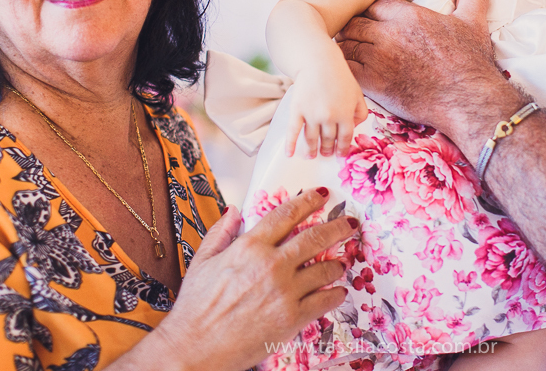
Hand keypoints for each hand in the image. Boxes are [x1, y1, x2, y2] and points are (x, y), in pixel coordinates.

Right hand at [150, 188, 357, 370]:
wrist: (195, 349)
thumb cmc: (195, 309)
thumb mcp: (202, 262)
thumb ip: (221, 233)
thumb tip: (233, 211)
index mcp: (249, 247)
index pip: (286, 214)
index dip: (307, 201)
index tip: (320, 196)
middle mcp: (271, 265)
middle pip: (315, 237)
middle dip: (338, 226)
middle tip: (350, 223)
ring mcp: (284, 292)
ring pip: (325, 269)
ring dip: (337, 264)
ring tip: (341, 263)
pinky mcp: (292, 318)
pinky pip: (325, 300)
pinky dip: (336, 294)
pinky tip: (337, 291)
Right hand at [285, 59, 367, 157]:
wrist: (318, 61)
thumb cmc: (339, 76)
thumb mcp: (357, 93)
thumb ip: (361, 112)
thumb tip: (354, 127)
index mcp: (346, 114)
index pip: (345, 138)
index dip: (343, 149)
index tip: (340, 155)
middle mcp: (330, 117)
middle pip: (328, 140)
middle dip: (327, 149)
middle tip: (326, 153)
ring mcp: (312, 115)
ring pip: (312, 139)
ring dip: (311, 150)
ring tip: (311, 155)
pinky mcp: (297, 110)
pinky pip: (293, 132)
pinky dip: (290, 144)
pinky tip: (289, 154)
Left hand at [338, 0, 525, 151]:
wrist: (468, 100)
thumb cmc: (471, 63)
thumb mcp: (473, 23)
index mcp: (408, 16)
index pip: (373, 3)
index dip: (369, 9)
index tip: (371, 17)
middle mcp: (389, 33)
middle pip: (354, 21)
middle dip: (353, 26)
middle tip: (355, 35)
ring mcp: (378, 59)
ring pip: (346, 44)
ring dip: (347, 46)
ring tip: (350, 51)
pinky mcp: (373, 83)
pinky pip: (346, 69)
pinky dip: (344, 69)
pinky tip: (349, 72)